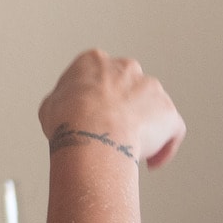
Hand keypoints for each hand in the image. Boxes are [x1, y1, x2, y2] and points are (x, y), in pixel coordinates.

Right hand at [37, 50, 185, 168]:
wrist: (92, 133)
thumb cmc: (68, 120)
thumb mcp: (50, 105)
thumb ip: (64, 102)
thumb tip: (64, 113)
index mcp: (94, 61)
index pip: (98, 76)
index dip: (95, 98)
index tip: (92, 115)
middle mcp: (126, 68)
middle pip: (128, 87)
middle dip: (123, 108)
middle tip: (112, 131)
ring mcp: (151, 88)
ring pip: (151, 108)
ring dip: (144, 126)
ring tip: (130, 150)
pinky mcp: (168, 112)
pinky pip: (171, 130)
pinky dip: (164, 147)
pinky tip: (151, 162)